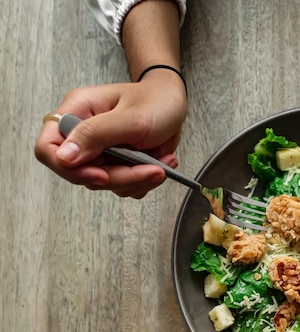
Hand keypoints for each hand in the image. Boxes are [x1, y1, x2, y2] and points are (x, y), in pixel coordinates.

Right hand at [35, 72, 186, 197]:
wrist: (174, 103)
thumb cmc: (155, 101)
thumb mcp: (130, 118)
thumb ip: (95, 134)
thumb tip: (63, 156)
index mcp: (77, 113)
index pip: (49, 149)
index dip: (70, 169)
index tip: (102, 175)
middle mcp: (83, 134)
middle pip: (81, 173)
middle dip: (118, 177)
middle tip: (149, 169)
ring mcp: (99, 152)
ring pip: (104, 184)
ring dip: (135, 180)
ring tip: (159, 164)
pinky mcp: (116, 165)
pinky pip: (122, 186)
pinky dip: (142, 182)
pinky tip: (158, 164)